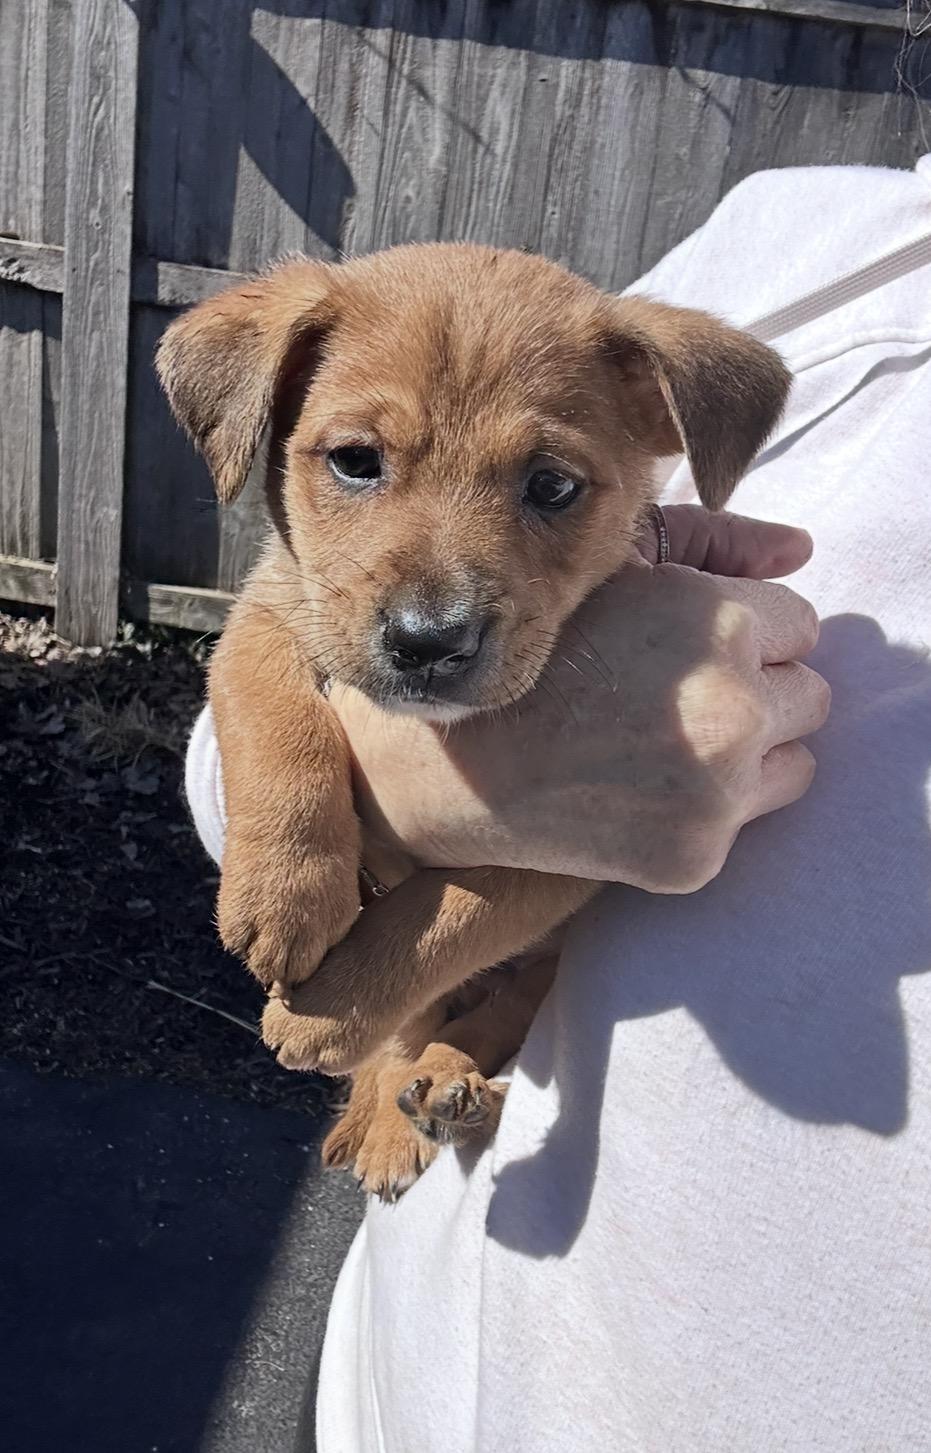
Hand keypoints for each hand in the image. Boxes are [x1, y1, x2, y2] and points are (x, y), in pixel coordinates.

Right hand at [329, 508, 829, 893]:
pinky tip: (640, 790)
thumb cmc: (529, 653)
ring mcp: (718, 794)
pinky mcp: (696, 857)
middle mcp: (732, 711)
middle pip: (808, 696)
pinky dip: (708, 809)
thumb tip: (800, 550)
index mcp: (720, 625)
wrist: (450, 764)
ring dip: (748, 753)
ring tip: (662, 743)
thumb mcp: (613, 570)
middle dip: (756, 691)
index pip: (800, 626)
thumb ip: (717, 543)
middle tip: (672, 697)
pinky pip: (746, 821)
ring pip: (793, 762)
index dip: (741, 633)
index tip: (682, 647)